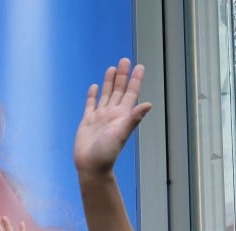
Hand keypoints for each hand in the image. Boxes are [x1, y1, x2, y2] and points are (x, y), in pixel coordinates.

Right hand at [74, 58, 152, 176]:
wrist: (91, 166)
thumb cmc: (107, 153)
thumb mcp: (122, 134)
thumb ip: (134, 118)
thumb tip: (148, 104)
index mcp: (122, 115)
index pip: (131, 93)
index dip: (135, 80)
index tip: (139, 66)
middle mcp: (112, 114)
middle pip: (119, 90)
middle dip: (123, 76)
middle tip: (125, 60)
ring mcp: (100, 117)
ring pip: (106, 95)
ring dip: (109, 82)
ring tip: (112, 69)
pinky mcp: (87, 122)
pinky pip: (90, 105)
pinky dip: (92, 95)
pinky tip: (94, 87)